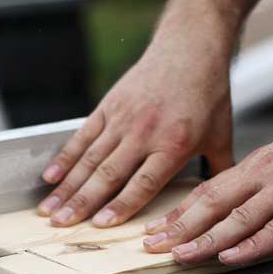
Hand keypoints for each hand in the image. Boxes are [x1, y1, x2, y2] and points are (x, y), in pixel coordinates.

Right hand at [38, 31, 234, 227]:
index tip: (99, 224)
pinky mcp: (109, 106)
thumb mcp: (221, 135)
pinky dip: (65, 158)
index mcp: (174, 145)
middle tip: (61, 225)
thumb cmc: (208, 95)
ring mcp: (123, 119)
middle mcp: (145, 133)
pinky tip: (50, 177)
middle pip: (108, 174)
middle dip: (82, 202)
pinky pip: (83, 137)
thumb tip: (223, 204)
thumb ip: (219, 170)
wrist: (190, 48)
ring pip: (90, 159)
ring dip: (67, 187)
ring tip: (49, 210)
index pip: (143, 183)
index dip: (120, 205)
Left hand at [142, 105, 272, 264]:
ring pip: (239, 217)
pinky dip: (252, 245)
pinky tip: (231, 257)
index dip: (178, 212)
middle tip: (151, 246)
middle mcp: (265, 173)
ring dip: (206, 239)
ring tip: (181, 255)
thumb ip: (258, 182)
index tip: (153, 229)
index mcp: (255, 165)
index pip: (207, 190)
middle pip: (212, 203)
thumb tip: (231, 206)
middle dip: (178, 227)